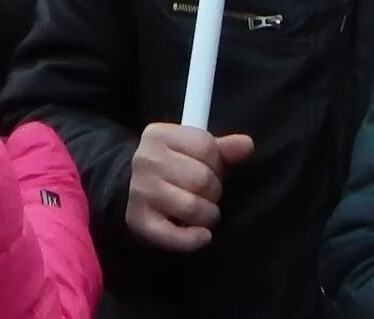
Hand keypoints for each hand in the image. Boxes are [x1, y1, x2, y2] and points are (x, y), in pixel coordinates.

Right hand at [124, 122, 253, 252]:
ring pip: (193, 207)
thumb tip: (247, 144)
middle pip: (202, 178)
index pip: (206, 146)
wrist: (126, 190)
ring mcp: (141, 191)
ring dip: (208, 215)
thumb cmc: (169, 168)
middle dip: (214, 191)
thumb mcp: (190, 150)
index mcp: (158, 135)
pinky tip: (202, 235)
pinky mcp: (139, 221)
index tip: (209, 170)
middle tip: (206, 195)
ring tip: (204, 213)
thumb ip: (220, 148)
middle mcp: (146, 160)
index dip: (217, 163)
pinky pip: (175, 236)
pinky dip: (194, 240)